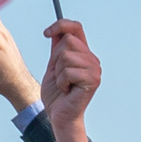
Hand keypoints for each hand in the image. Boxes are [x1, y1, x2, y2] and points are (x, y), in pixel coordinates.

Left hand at [40, 19, 104, 141]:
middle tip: (60, 75)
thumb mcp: (54, 66)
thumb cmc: (57, 94)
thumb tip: (55, 30)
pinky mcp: (93, 80)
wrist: (60, 116)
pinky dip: (62, 82)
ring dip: (58, 72)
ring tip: (63, 84)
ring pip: (66, 55)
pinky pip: (68, 71)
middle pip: (68, 40)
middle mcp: (92, 59)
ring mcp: (94, 69)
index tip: (46, 33)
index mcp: (84, 54)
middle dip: (56, 58)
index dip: (60, 25)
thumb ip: (57, 49)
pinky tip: (67, 90)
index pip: (76, 28)